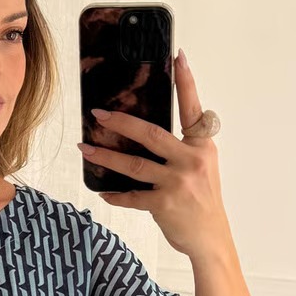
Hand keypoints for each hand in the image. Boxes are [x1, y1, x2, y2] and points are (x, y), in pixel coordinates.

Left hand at [78, 51, 230, 257]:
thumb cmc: (203, 201)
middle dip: (121, 123)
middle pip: (150, 134)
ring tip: (85, 149)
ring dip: (105, 157)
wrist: (211, 238)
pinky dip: (115, 195)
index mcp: (202, 145)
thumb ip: (182, 148)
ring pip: (134, 165)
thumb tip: (145, 133)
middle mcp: (191, 160)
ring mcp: (177, 182)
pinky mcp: (164, 204)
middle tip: (99, 114)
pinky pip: (132, 196)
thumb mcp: (201, 167)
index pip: (193, 108)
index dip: (186, 82)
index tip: (177, 57)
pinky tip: (102, 192)